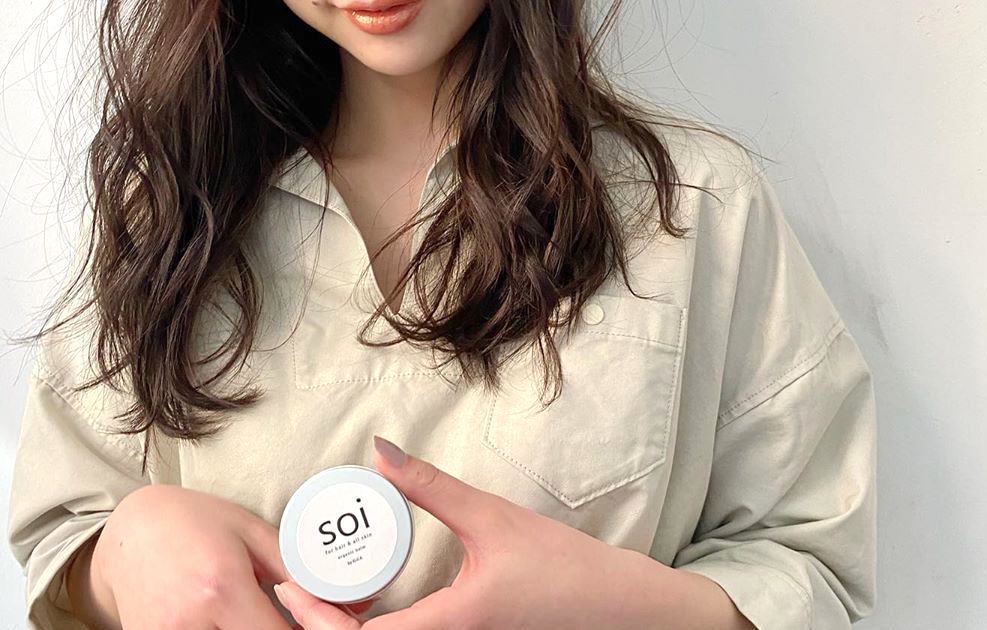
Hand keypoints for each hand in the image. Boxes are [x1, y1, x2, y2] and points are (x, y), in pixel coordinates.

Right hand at [89, 483, 297, 628]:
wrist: (130, 532)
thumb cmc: (195, 523)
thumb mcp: (250, 532)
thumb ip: (292, 567)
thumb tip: (334, 599)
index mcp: (221, 588)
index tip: (308, 625)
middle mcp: (188, 623)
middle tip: (277, 618)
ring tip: (252, 616)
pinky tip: (226, 622)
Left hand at [274, 435, 687, 629]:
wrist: (624, 611)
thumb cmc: (563, 567)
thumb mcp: (492, 518)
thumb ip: (431, 486)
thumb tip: (379, 451)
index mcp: (446, 629)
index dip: (311, 619)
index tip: (286, 586)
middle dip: (322, 626)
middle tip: (298, 584)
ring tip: (329, 589)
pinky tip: (375, 604)